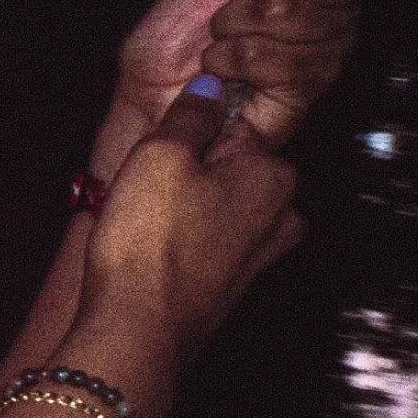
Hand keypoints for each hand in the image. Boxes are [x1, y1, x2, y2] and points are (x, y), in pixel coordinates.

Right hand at [61, 80, 305, 417]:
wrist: (136, 331)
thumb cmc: (149, 244)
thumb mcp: (161, 153)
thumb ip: (191, 113)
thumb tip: (210, 86)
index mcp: (275, 176)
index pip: (236, 126)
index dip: (192, 133)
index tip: (163, 149)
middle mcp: (281, 217)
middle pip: (230, 169)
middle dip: (191, 171)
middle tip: (148, 185)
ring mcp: (260, 257)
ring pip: (217, 207)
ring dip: (183, 207)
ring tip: (145, 220)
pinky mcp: (233, 287)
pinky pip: (208, 243)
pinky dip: (181, 240)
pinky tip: (150, 249)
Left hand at [96, 0, 404, 169]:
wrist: (147, 93)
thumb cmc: (175, 35)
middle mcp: (333, 13)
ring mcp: (323, 55)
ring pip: (295, 12)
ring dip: (237, 23)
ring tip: (221, 39)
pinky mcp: (303, 96)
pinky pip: (280, 60)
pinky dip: (233, 59)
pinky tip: (221, 70)